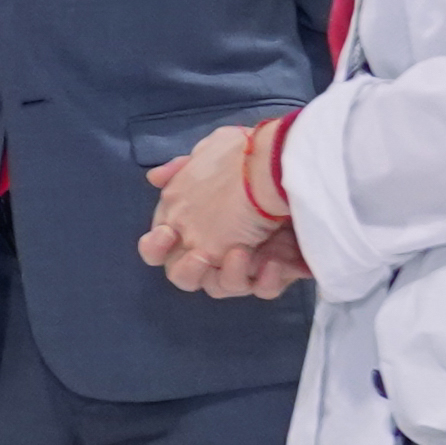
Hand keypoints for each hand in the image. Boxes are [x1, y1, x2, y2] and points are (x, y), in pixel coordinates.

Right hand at [139, 128, 307, 300]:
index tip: (167, 234)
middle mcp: (215, 249)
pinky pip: (263, 290)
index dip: (156, 247)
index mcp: (193, 226)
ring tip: (244, 253)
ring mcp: (246, 263)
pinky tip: (273, 261)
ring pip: (222, 288)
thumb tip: (154, 178)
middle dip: (189, 271)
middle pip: (186, 278)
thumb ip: (178, 172)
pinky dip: (266, 279)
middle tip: (201, 257)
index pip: (161, 250)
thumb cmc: (247, 163)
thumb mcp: (209, 154)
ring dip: (230, 274)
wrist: (291, 166)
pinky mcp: (276, 271)